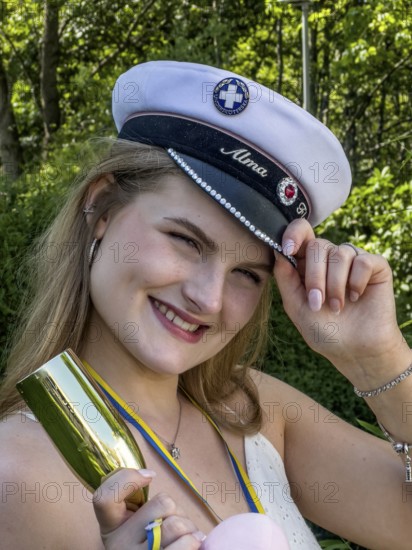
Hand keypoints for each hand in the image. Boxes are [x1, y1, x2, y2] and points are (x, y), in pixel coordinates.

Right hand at [93, 468, 205, 548]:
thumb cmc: (150, 545)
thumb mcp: (135, 525)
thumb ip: (139, 505)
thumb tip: (148, 475)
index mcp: (111, 527)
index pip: (104, 498)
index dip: (128, 478)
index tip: (150, 476)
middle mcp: (120, 545)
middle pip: (162, 504)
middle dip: (176, 510)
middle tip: (173, 523)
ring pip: (177, 524)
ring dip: (189, 527)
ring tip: (186, 537)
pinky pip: (186, 543)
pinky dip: (195, 540)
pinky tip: (193, 545)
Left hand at [273, 219, 406, 380]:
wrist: (354, 351)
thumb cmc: (323, 330)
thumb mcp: (295, 305)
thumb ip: (285, 277)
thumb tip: (278, 250)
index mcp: (308, 264)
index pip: (301, 234)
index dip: (293, 234)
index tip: (287, 249)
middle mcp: (330, 258)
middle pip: (318, 246)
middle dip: (315, 276)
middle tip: (317, 302)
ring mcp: (353, 260)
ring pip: (340, 253)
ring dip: (335, 285)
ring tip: (336, 307)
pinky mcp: (375, 267)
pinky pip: (363, 261)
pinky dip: (356, 282)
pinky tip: (356, 297)